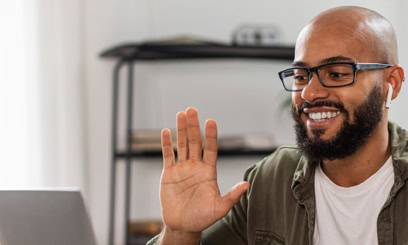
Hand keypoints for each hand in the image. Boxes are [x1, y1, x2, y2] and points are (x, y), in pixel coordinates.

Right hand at [160, 107, 248, 233]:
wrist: (183, 226)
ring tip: (181, 114)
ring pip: (181, 144)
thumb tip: (247, 185)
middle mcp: (195, 166)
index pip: (210, 149)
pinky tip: (165, 132)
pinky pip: (167, 156)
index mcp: (208, 171)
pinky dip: (166, 144)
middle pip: (194, 142)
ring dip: (180, 129)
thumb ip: (232, 196)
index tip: (211, 121)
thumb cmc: (202, 218)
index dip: (211, 135)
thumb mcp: (220, 208)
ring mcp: (182, 169)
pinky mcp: (168, 174)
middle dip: (193, 126)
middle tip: (192, 110)